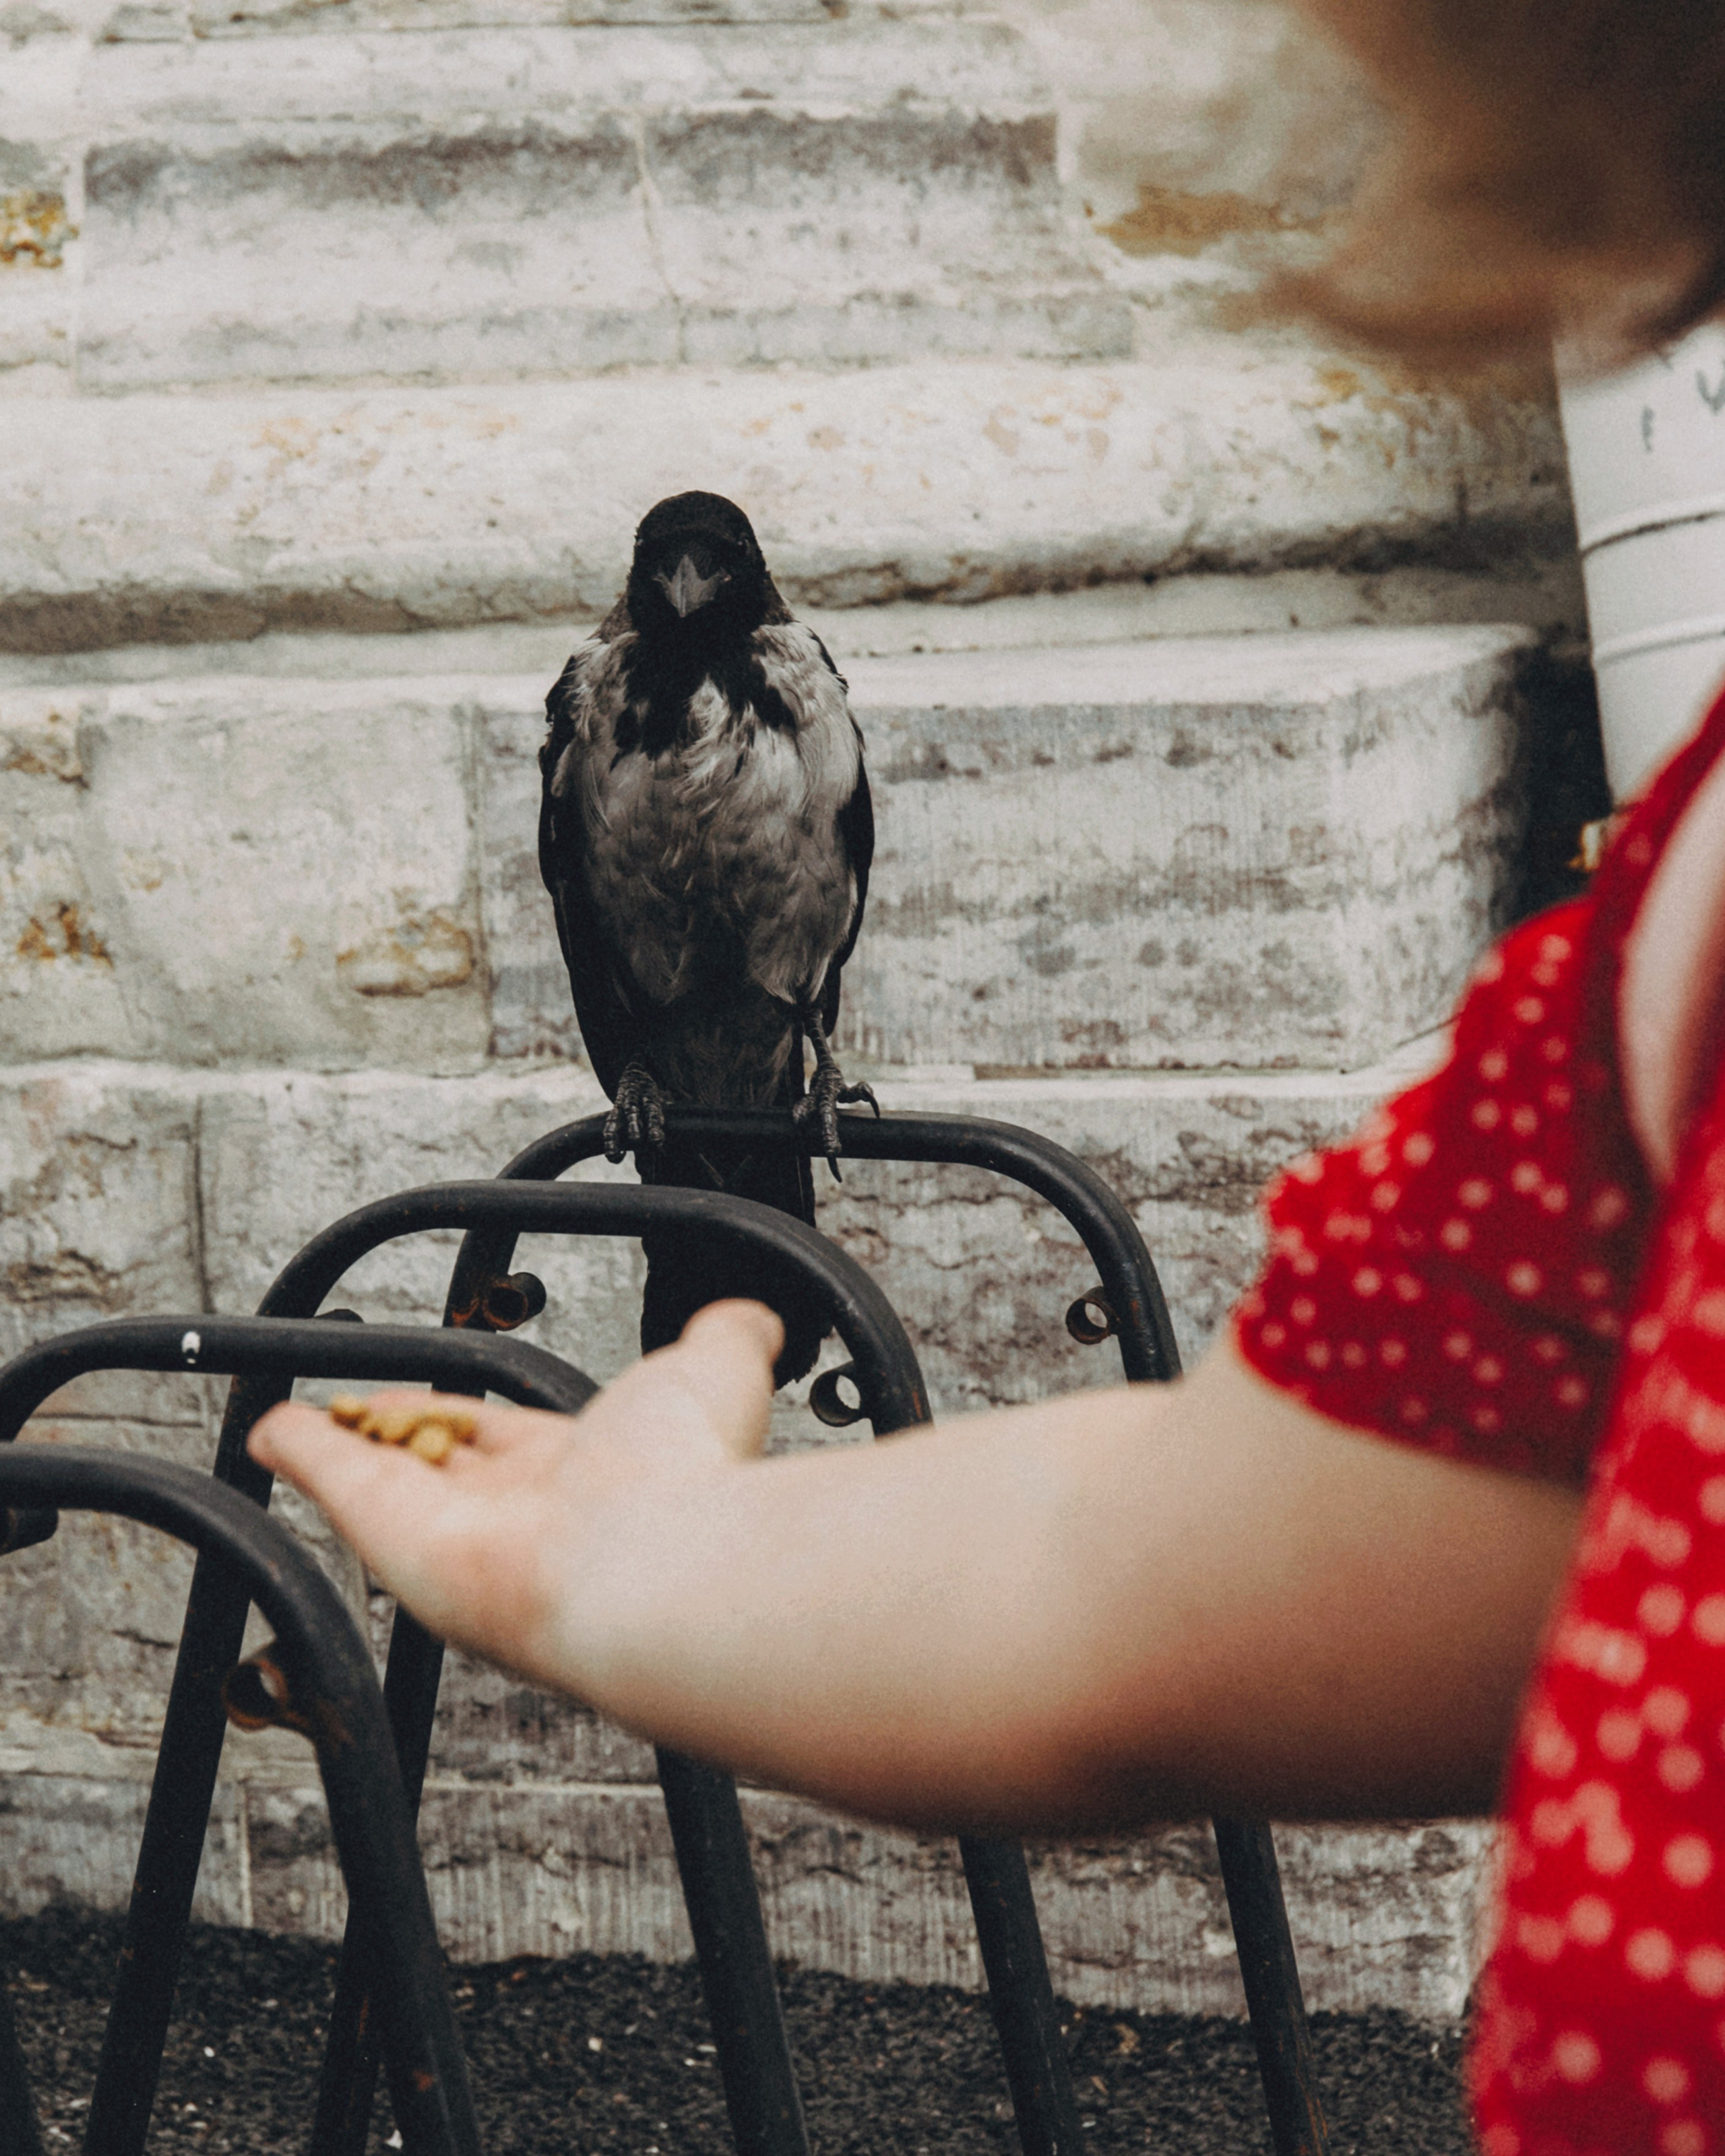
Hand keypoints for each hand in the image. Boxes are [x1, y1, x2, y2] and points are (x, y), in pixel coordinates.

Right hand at [248, 1300, 781, 1694]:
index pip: (512, 1445)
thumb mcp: (720, 1373)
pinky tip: (274, 1430)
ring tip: (300, 1426)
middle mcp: (516, 1513)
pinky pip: (337, 1483)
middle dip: (401, 1441)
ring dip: (340, 1448)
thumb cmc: (691, 1476)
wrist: (657, 1561)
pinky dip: (302, 1452)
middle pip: (439, 1470)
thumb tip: (753, 1319)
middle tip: (363, 1417)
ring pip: (383, 1480)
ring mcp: (453, 1532)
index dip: (475, 1423)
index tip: (447, 1409)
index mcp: (582, 1476)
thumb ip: (729, 1336)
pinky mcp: (398, 1537)